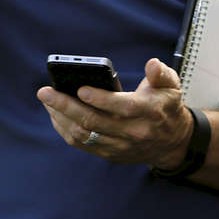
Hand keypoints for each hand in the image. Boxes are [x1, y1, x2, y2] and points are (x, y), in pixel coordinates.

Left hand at [37, 57, 194, 167]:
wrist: (172, 143)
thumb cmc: (166, 107)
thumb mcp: (172, 87)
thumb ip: (161, 73)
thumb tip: (152, 64)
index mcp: (149, 112)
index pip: (122, 107)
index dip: (100, 99)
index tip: (80, 88)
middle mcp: (133, 132)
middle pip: (95, 121)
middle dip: (66, 106)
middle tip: (45, 92)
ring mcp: (120, 146)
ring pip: (84, 135)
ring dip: (61, 118)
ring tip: (47, 100)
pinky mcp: (110, 154)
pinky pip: (82, 144)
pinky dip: (65, 129)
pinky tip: (55, 114)